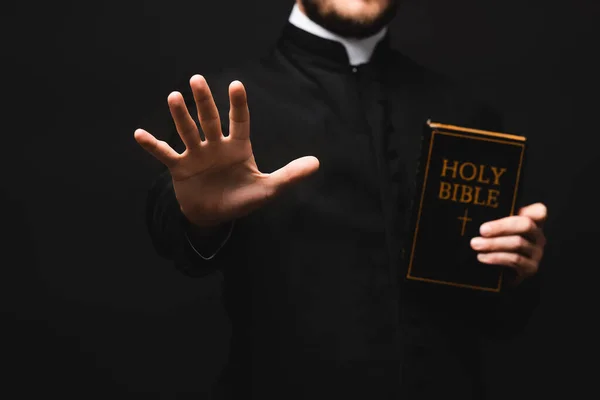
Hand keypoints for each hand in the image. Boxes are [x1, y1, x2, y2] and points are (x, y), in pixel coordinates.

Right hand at [134, 75, 319, 226]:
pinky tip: (139, 134)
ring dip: (180, 116)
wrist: (215, 216)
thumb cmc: (242, 199)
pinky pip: (165, 155)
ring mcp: (196, 155)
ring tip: (173, 97)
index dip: (238, 105)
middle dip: (204, 101)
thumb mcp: (268, 189)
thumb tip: (317, 163)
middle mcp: (216, 145)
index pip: (239, 121)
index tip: (237, 85)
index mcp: (237, 147)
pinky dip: (152, 146)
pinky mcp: (180, 168)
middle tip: (197, 80)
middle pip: (209, 119)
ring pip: (187, 131)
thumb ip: (290, 175)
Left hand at [470, 203, 546, 285]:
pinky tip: (482, 257)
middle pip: (525, 225)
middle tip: (482, 230)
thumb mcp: (494, 230)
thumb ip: (494, 219)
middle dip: (501, 226)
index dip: (530, 209)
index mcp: (531, 222)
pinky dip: (496, 257)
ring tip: (475, 244)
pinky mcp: (530, 268)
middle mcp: (537, 236)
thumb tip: (476, 210)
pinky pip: (514, 260)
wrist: (495, 273)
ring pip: (517, 243)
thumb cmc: (493, 244)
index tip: (515, 209)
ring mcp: (536, 252)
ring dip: (493, 244)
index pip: (539, 211)